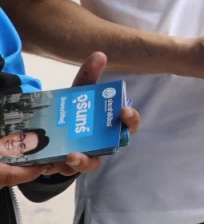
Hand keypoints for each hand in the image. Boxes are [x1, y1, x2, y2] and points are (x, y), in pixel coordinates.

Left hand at [2, 52, 129, 186]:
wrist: (53, 131)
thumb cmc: (75, 111)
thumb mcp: (78, 93)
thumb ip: (89, 76)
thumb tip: (100, 54)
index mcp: (110, 124)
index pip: (129, 124)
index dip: (131, 119)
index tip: (124, 110)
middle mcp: (103, 142)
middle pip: (114, 147)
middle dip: (109, 142)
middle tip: (94, 141)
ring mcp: (87, 155)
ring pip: (92, 163)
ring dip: (83, 161)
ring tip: (72, 155)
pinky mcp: (69, 165)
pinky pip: (68, 169)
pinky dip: (62, 165)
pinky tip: (54, 160)